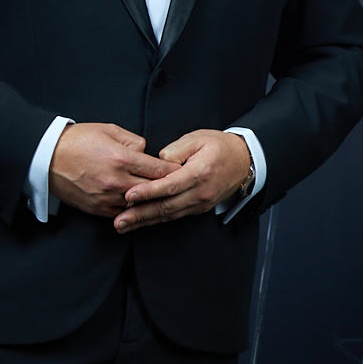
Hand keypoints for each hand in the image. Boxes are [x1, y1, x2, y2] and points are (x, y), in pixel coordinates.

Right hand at [48, 123, 171, 217]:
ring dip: (149, 200)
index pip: (158, 170)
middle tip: (178, 186)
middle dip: (166, 187)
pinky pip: (122, 213)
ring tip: (159, 196)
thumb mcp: (109, 130)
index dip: (173, 171)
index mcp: (121, 159)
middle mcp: (116, 181)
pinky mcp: (97, 208)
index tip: (183, 172)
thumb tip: (146, 152)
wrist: (46, 156)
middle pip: (153, 190)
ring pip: (139, 205)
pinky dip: (131, 208)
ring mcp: (106, 197)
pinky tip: (136, 203)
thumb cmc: (77, 140)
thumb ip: (133, 141)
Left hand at [115, 129, 253, 232]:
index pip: (170, 185)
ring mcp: (201, 203)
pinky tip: (141, 222)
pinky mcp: (199, 208)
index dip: (148, 191)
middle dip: (140, 214)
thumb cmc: (218, 146)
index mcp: (200, 172)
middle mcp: (201, 192)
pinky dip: (156, 220)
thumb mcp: (197, 138)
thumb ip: (175, 150)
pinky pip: (175, 216)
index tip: (129, 195)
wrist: (243, 161)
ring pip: (169, 215)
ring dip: (145, 221)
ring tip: (123, 224)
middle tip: (119, 220)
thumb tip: (156, 163)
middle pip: (167, 206)